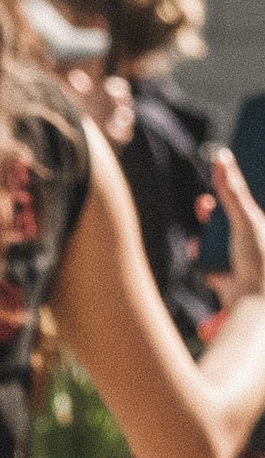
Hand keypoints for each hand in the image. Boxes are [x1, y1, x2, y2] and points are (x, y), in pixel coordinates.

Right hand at [214, 146, 264, 304]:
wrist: (252, 300)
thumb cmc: (258, 258)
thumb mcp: (244, 219)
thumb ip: (232, 190)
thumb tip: (221, 157)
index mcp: (260, 224)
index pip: (242, 200)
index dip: (228, 190)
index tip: (216, 180)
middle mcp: (250, 238)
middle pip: (225, 216)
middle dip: (211, 211)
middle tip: (204, 207)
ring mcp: (236, 255)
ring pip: (212, 237)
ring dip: (203, 235)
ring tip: (200, 237)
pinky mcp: (222, 273)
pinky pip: (205, 258)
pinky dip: (199, 255)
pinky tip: (198, 253)